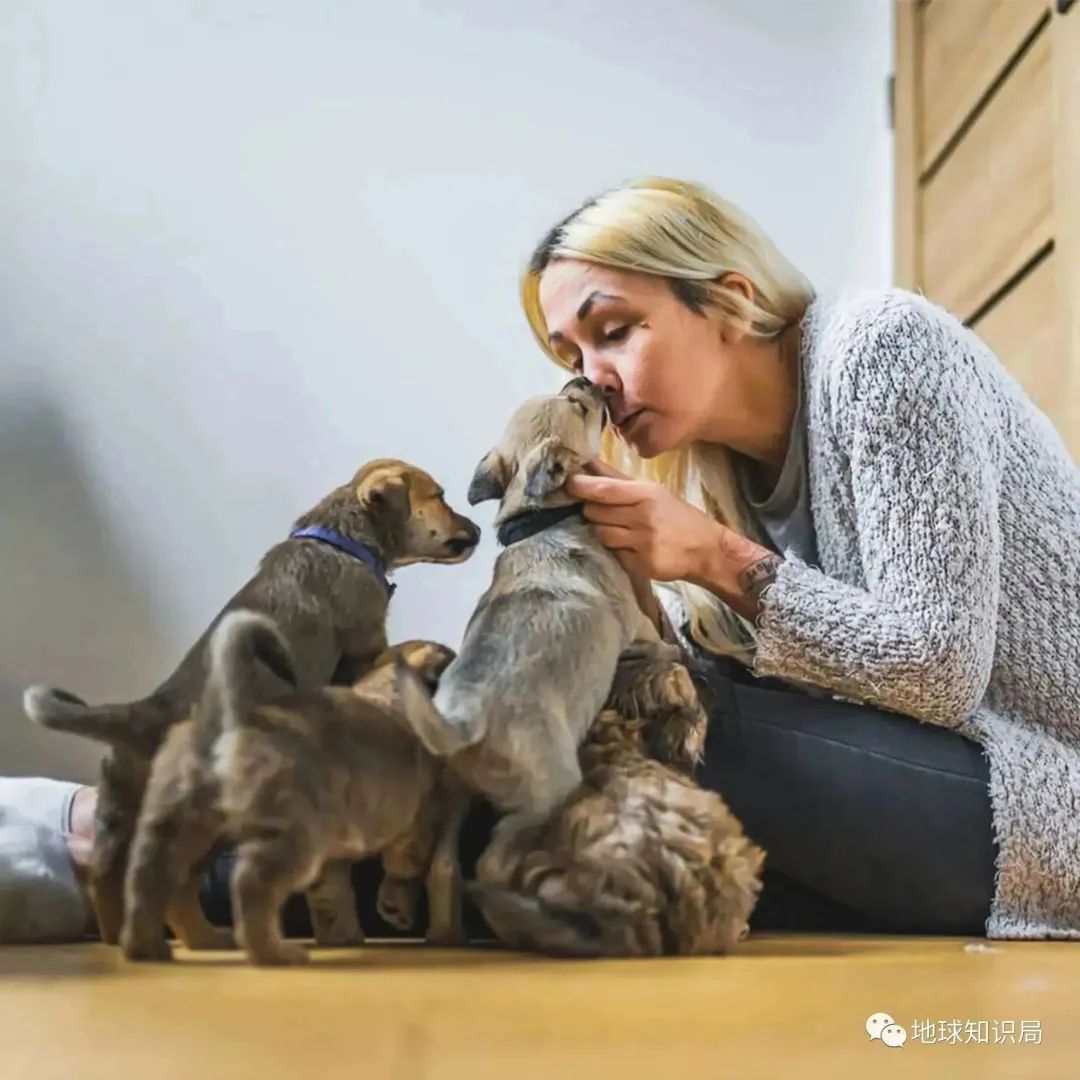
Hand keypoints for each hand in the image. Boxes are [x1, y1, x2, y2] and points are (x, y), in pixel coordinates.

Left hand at [565, 460, 780, 618]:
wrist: (707, 549)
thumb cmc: (678, 517)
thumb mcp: (654, 492)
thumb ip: (619, 481)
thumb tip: (588, 464)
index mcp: (646, 494)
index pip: (604, 489)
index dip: (581, 486)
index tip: (568, 484)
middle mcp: (643, 517)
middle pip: (595, 512)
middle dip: (592, 511)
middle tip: (601, 511)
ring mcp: (642, 543)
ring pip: (600, 534)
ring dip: (602, 531)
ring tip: (618, 530)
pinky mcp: (642, 565)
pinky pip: (613, 554)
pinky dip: (616, 550)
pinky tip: (630, 547)